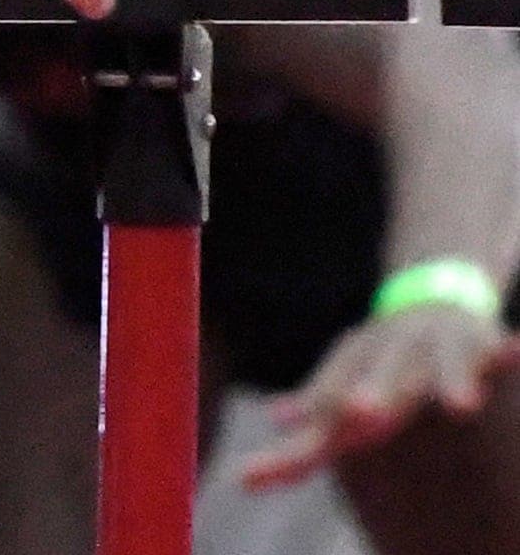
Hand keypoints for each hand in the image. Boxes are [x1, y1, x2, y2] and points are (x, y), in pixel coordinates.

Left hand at [240, 302, 517, 490]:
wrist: (432, 298)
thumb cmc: (386, 355)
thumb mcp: (350, 376)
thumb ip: (320, 401)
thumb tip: (279, 420)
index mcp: (352, 365)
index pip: (321, 408)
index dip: (297, 436)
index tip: (264, 460)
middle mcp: (388, 352)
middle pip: (377, 378)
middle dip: (370, 396)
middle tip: (359, 415)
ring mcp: (432, 344)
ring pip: (442, 361)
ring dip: (451, 380)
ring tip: (462, 407)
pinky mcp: (475, 339)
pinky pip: (491, 349)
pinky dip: (503, 353)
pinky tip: (515, 353)